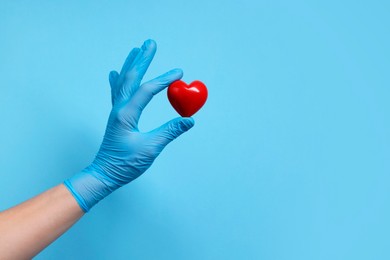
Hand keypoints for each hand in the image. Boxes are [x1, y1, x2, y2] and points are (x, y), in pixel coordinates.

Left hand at [64, 39, 193, 211]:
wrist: (104, 174)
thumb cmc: (125, 164)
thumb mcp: (150, 149)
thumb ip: (170, 132)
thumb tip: (189, 120)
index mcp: (126, 115)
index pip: (147, 90)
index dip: (164, 80)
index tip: (179, 72)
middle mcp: (119, 109)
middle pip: (131, 78)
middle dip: (142, 59)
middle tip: (150, 43)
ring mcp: (116, 112)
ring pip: (123, 82)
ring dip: (131, 65)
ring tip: (136, 50)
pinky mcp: (117, 117)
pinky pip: (117, 92)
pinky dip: (118, 79)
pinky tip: (115, 72)